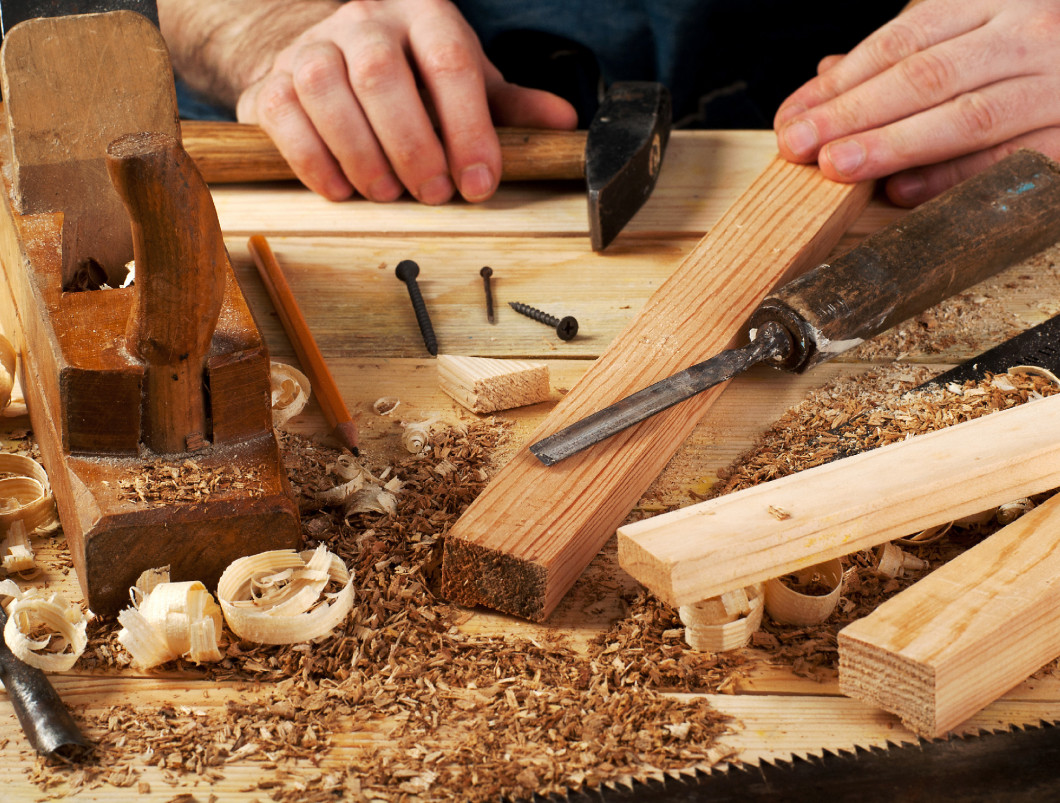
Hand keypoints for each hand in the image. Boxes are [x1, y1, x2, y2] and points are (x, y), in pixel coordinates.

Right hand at [235, 0, 576, 203]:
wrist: (327, 57)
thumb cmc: (410, 76)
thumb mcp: (465, 83)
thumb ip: (508, 106)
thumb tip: (564, 123)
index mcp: (423, 15)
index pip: (449, 61)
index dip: (468, 127)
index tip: (480, 183)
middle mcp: (364, 21)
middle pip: (383, 74)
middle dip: (413, 145)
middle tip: (434, 195)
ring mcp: (311, 47)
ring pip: (327, 91)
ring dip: (362, 154)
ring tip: (388, 195)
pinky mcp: (270, 82)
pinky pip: (284, 117)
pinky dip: (314, 161)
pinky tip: (342, 190)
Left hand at [774, 0, 1059, 205]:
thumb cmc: (1042, 45)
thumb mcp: (980, 24)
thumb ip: (911, 49)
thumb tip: (829, 75)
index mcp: (998, 0)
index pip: (903, 40)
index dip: (842, 81)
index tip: (794, 114)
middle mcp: (1032, 34)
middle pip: (926, 75)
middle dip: (852, 113)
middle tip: (799, 143)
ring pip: (967, 115)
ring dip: (894, 145)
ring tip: (837, 166)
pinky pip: (1011, 159)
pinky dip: (954, 177)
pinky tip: (904, 190)